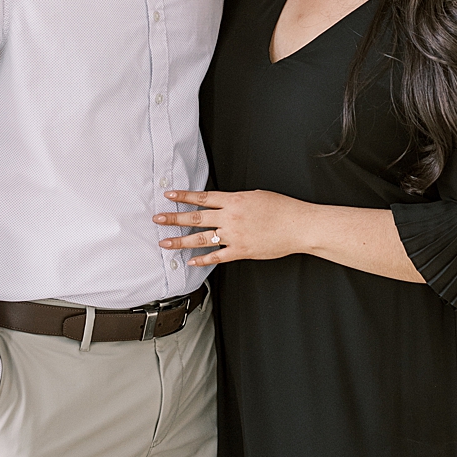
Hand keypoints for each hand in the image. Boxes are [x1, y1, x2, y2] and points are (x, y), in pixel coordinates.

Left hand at [156, 189, 307, 265]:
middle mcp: (230, 218)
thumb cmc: (282, 209)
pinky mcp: (242, 251)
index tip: (168, 195)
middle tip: (157, 219)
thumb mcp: (256, 196)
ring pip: (201, 239)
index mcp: (234, 201)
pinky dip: (203, 259)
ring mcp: (235, 236)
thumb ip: (235, 201)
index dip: (183, 196)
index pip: (202, 198)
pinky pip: (218, 257)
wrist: (299, 226)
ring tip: (165, 242)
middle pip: (195, 218)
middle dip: (173, 218)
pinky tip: (191, 261)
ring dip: (181, 241)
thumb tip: (221, 203)